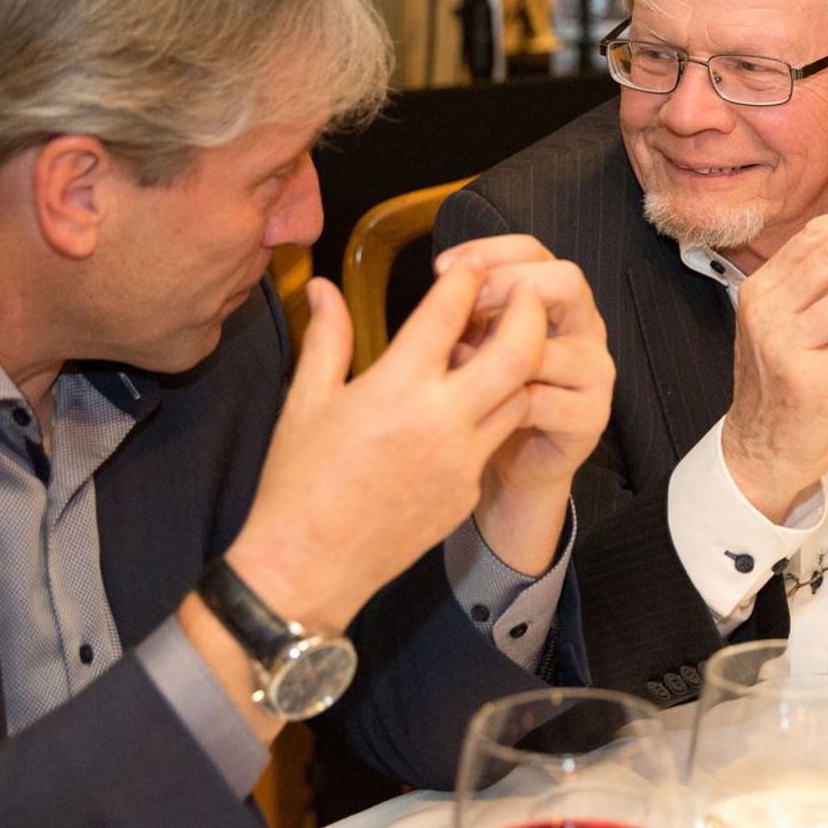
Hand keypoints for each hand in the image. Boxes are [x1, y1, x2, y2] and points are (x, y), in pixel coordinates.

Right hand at [225, 263, 548, 631]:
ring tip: (504, 344)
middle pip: (518, 351)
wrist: (308, 566)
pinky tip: (474, 403)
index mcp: (395, 388)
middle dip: (529, 311)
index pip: (449, 312)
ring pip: (520, 396)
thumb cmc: (298, 482)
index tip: (473, 261)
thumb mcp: (306, 400)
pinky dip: (494, 413)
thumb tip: (321, 286)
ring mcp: (461, 460)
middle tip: (525, 292)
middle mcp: (440, 421)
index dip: (468, 276)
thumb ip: (326, 336)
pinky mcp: (467, 491)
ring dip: (518, 365)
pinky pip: (495, 440)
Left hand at [435, 234, 614, 574]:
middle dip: (507, 286)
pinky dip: (506, 402)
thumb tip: (445, 278)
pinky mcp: (593, 417)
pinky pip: (546, 400)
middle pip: (566, 280)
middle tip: (463, 306)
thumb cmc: (489, 394)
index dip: (490, 251)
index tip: (442, 268)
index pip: (534, 251)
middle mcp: (586, 327)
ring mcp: (595, 372)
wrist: (509, 463)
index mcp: (558, 299)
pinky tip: (479, 406)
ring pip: (552, 345)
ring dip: (498, 353)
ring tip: (458, 366)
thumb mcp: (475, 341)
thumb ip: (470, 310)